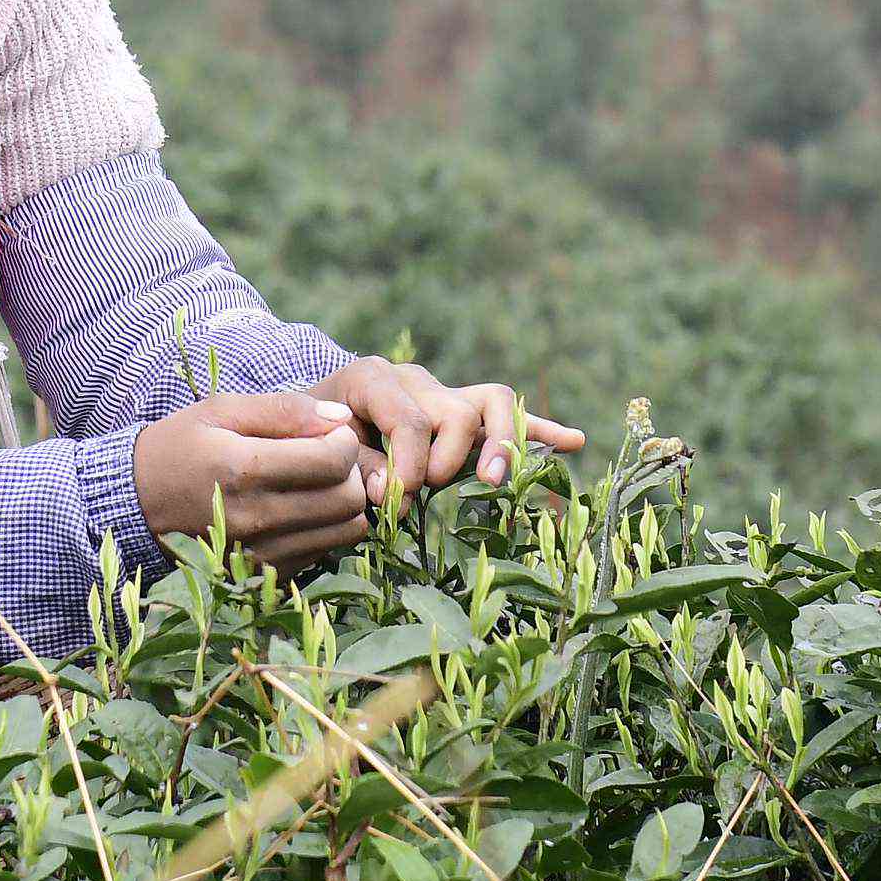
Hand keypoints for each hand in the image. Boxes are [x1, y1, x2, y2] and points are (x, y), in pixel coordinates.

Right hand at [136, 393, 382, 565]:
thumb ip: (283, 409)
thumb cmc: (180, 447)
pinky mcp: (263, 574)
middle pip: (347, 499)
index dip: (344, 440)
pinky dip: (323, 529)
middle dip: (350, 471)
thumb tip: (341, 417)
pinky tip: (298, 509)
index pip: (333, 460)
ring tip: (317, 483)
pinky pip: (323, 552)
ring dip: (343, 503)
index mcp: (243, 469)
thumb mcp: (221, 411)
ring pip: (344, 531)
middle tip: (327, 457)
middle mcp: (254, 518)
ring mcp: (260, 553)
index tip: (329, 432)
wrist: (134, 505)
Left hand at [309, 356, 585, 502]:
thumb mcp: (317, 447)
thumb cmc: (310, 438)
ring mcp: (444, 394)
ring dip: (503, 444)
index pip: (409, 419)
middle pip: (457, 410)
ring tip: (497, 480)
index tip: (397, 501)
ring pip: (494, 401)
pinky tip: (574, 442)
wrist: (306, 420)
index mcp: (373, 379)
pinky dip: (540, 429)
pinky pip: (509, 415)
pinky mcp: (463, 413)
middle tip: (424, 491)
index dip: (409, 465)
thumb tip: (392, 490)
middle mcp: (416, 381)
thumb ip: (353, 466)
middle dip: (448, 459)